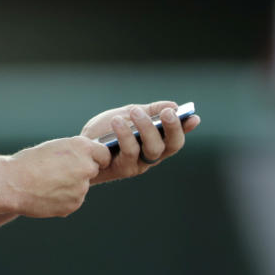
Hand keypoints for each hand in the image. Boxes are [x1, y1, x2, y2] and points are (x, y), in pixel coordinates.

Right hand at [6, 136, 111, 217]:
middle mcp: (86, 167)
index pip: (104, 154)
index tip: (87, 160)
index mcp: (82, 147)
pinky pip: (74, 200)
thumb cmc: (30, 162)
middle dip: (81, 172)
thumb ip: (76, 153)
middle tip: (60, 172)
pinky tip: (48, 193)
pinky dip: (64, 198)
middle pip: (93, 170)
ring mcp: (81, 188)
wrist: (13, 183)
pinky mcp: (74, 204)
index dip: (95, 157)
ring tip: (49, 183)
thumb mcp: (56, 147)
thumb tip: (89, 161)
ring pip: (82, 187)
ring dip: (71, 186)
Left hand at [81, 101, 199, 183]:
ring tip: (135, 111)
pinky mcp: (123, 169)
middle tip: (167, 113)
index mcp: (157, 141)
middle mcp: (152, 156)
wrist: (80, 147)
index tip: (193, 117)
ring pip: (152, 149)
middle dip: (172, 128)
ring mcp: (139, 164)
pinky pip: (129, 152)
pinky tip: (117, 120)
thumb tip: (174, 106)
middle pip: (171, 145)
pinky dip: (125, 134)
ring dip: (146, 128)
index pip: (177, 136)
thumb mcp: (129, 114)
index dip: (186, 128)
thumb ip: (151, 110)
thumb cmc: (107, 130)